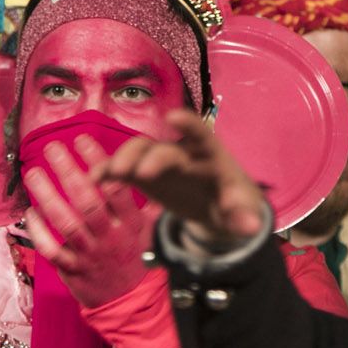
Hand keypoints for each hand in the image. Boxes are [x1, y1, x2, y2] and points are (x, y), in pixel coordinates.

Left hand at [22, 135, 157, 308]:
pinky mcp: (73, 270)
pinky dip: (39, 231)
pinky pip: (52, 250)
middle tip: (53, 148)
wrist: (132, 305)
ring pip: (66, 222)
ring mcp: (90, 255)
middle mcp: (110, 237)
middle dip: (68, 171)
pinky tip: (30, 212)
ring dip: (47, 195)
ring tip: (34, 172)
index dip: (99, 161)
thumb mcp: (152, 232)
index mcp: (131, 224)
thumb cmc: (139, 262)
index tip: (83, 139)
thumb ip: (150, 203)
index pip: (116, 187)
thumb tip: (151, 174)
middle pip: (87, 200)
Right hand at [99, 110, 268, 249]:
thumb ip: (243, 216)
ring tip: (111, 174)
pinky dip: (109, 171)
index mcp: (210, 155)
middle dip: (151, 157)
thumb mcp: (241, 210)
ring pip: (139, 151)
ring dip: (124, 159)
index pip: (201, 135)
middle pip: (163, 148)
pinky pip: (123, 169)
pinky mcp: (143, 175)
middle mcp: (182, 152)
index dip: (188, 126)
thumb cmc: (232, 202)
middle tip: (139, 173)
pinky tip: (96, 180)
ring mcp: (159, 161)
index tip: (173, 119)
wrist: (217, 207)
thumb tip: (252, 229)